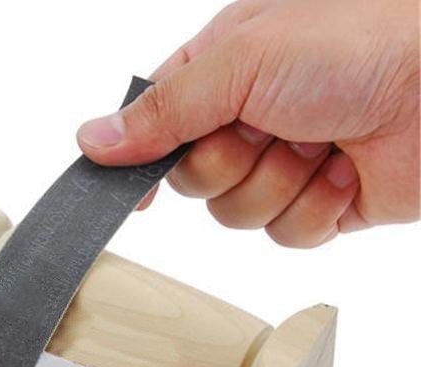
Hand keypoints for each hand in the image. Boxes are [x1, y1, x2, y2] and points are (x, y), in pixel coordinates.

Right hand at [78, 0, 418, 246]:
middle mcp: (249, 118)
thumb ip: (163, 109)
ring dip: (278, 184)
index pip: (156, 123)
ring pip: (235, 214)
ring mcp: (285, 163)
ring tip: (320, 144)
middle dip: (230, 161)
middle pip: (192, 178)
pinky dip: (315, 209)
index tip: (140, 188)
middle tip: (271, 127)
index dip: (144, 157)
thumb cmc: (362, 42)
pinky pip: (284, 234)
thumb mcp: (243, 61)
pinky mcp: (320, 204)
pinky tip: (345, 171)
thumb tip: (93, 140)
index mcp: (223, 71)